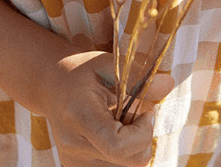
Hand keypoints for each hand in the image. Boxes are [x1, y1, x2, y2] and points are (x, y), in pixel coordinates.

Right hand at [40, 51, 173, 166]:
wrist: (52, 87)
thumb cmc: (82, 73)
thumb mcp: (108, 64)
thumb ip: (137, 74)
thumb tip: (168, 84)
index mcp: (78, 115)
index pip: (117, 145)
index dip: (142, 133)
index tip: (145, 112)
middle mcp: (72, 145)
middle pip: (129, 161)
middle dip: (143, 139)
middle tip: (134, 116)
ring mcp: (73, 162)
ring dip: (134, 148)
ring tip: (120, 124)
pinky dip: (125, 155)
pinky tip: (114, 136)